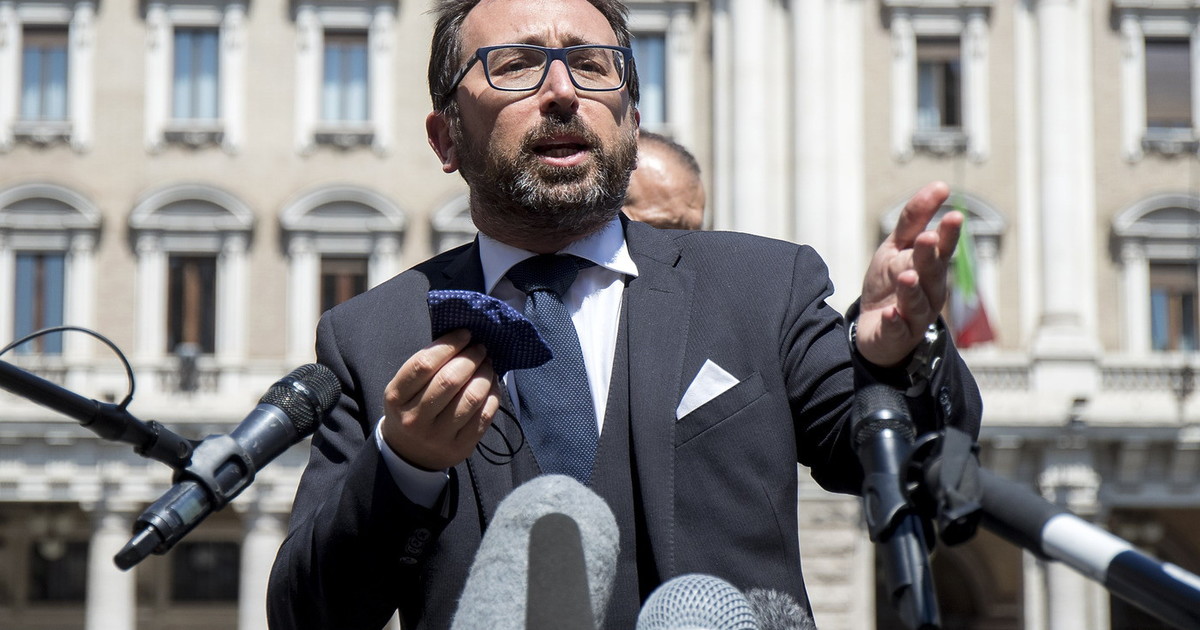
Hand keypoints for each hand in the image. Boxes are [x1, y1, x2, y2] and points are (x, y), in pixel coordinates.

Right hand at [380, 329, 500, 469]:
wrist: (409, 454)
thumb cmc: (410, 409)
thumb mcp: (404, 388)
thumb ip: (426, 366)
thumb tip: (462, 339)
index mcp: (397, 397)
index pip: (424, 364)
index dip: (449, 345)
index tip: (465, 334)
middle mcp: (415, 418)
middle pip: (450, 380)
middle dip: (471, 358)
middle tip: (480, 348)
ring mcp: (438, 436)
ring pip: (471, 397)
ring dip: (485, 375)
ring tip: (488, 365)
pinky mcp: (460, 447)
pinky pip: (484, 416)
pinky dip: (493, 395)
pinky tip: (492, 385)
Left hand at [856, 181, 960, 366]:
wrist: (875, 327)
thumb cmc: (892, 281)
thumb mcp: (898, 246)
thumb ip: (915, 218)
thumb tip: (941, 185)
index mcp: (932, 267)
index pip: (943, 248)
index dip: (948, 234)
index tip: (953, 216)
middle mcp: (930, 291)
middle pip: (932, 273)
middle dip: (930, 256)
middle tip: (927, 238)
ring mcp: (916, 315)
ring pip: (917, 302)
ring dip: (912, 289)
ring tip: (907, 276)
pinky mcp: (897, 335)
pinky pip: (898, 329)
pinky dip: (895, 322)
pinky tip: (890, 314)